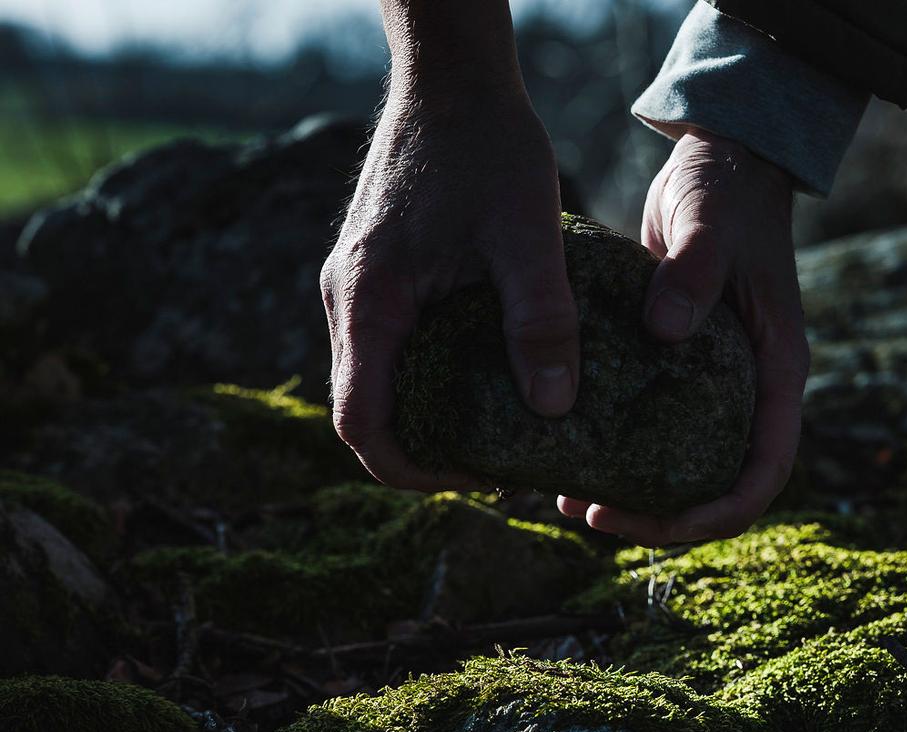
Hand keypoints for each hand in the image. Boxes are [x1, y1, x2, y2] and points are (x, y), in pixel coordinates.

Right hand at [320, 78, 578, 490]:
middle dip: (426, 452)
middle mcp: (348, 304)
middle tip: (497, 462)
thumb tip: (553, 409)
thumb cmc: (485, 143)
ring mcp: (359, 291)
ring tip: (497, 427)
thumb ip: (539, 320)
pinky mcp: (378, 278)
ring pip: (380, 384)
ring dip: (431, 417)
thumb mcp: (527, 233)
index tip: (473, 476)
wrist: (451, 75)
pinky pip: (393, 351)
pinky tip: (487, 377)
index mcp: (368, 303)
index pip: (360, 423)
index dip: (410, 470)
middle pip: (368, 413)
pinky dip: (432, 380)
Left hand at [557, 128, 809, 545]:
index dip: (722, 511)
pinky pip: (649, 437)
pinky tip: (564, 464)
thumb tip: (665, 330)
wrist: (715, 164)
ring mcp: (709, 389)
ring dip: (631, 499)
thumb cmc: (725, 191)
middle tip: (596, 517)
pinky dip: (611, 458)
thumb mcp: (712, 223)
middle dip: (662, 519)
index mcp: (775, 374)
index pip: (764, 471)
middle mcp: (745, 393)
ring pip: (679, 472)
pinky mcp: (672, 376)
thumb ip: (695, 271)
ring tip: (571, 504)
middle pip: (717, 488)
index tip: (668, 523)